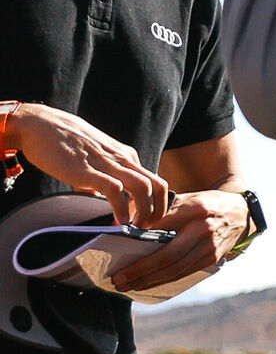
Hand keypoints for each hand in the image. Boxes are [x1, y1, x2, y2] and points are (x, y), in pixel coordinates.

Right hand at [7, 104, 169, 225]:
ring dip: (144, 211)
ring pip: (142, 187)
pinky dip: (121, 208)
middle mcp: (122, 158)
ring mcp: (106, 163)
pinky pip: (114, 189)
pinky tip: (119, 222)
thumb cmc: (65, 142)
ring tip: (135, 227)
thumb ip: (101, 176)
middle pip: (157, 185)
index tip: (146, 219)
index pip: (154, 181)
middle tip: (146, 227)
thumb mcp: (93, 158)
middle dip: (158, 210)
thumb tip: (102, 199)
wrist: (40, 125)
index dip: (155, 203)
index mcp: (125, 156)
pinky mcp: (87, 170)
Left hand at [111, 190, 249, 294]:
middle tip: (117, 279)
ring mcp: (209, 246)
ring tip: (126, 286)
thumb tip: (126, 224)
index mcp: (194, 210)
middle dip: (140, 271)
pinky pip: (183, 273)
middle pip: (167, 256)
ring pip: (175, 269)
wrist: (241, 213)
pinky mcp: (212, 259)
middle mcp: (203, 229)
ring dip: (148, 280)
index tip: (115, 253)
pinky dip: (162, 281)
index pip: (161, 229)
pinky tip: (147, 284)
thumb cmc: (206, 204)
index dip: (137, 244)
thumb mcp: (186, 199)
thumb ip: (161, 210)